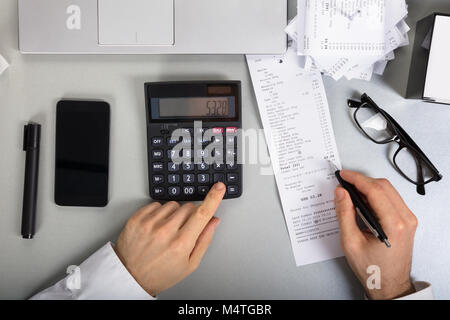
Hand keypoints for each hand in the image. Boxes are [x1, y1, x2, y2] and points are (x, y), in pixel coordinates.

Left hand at [114, 182, 225, 296]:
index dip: (213, 198)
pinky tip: (156, 227)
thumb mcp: (189, 264)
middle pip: (188, 207)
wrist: (130, 277)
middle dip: (190, 215)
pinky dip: (159, 213)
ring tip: (166, 231)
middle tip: (182, 231)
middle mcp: (165, 231)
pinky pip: (156, 204)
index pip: (202, 213)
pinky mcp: (137, 219)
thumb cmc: (161, 274)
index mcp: (181, 243)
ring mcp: (149, 223)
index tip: (219, 187)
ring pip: (173, 204)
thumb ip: (204, 240)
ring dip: (174, 214)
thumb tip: (213, 221)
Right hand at [334, 170, 417, 299]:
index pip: (375, 191)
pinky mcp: (406, 220)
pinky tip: (362, 200)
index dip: (357, 179)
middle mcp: (405, 220)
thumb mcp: (351, 242)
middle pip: (383, 186)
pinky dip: (375, 195)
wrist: (388, 284)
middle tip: (344, 182)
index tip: (343, 175)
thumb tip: (341, 193)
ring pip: (388, 190)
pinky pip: (391, 199)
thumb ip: (344, 214)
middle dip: (362, 181)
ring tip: (351, 191)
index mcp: (394, 225)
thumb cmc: (372, 269)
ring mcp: (408, 219)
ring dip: (369, 187)